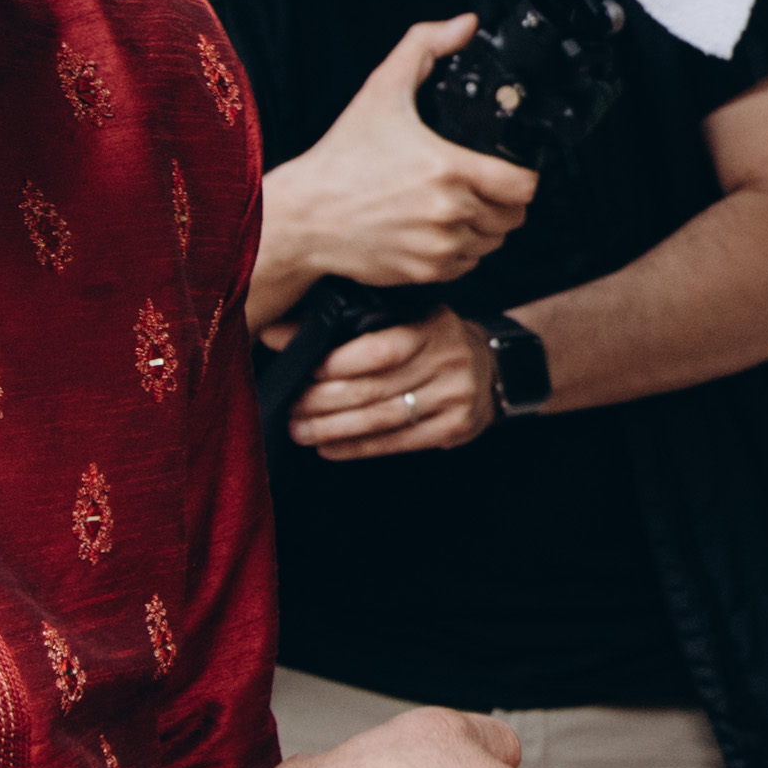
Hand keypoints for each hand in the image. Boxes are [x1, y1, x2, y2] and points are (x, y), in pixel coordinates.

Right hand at [262, 21, 537, 296]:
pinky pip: (468, 265)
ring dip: (487, 225)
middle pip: (514, 216)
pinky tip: (440, 228)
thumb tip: (465, 25)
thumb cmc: (341, 157)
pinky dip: (463, 249)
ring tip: (462, 205)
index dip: (525, 175)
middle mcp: (449, 213)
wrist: (304, 216)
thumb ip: (425, 46)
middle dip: (506, 199)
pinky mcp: (426, 274)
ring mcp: (439, 248)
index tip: (511, 168)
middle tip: (486, 184)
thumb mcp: (383, 89)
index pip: (524, 186)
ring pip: (493, 242)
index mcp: (448, 169)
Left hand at [293, 312, 499, 460]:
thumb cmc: (430, 340)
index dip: (339, 363)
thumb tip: (276, 334)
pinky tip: (329, 447)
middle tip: (291, 406)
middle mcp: (448, 360)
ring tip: (300, 430)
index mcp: (432, 325)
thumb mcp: (402, 320)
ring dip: (334, 428)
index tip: (303, 369)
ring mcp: (455, 397)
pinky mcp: (454, 428)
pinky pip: (397, 443)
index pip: (381, 348)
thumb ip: (346, 327)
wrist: (492, 368)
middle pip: (376, 388)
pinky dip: (358, 447)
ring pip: (382, 419)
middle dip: (324, 401)